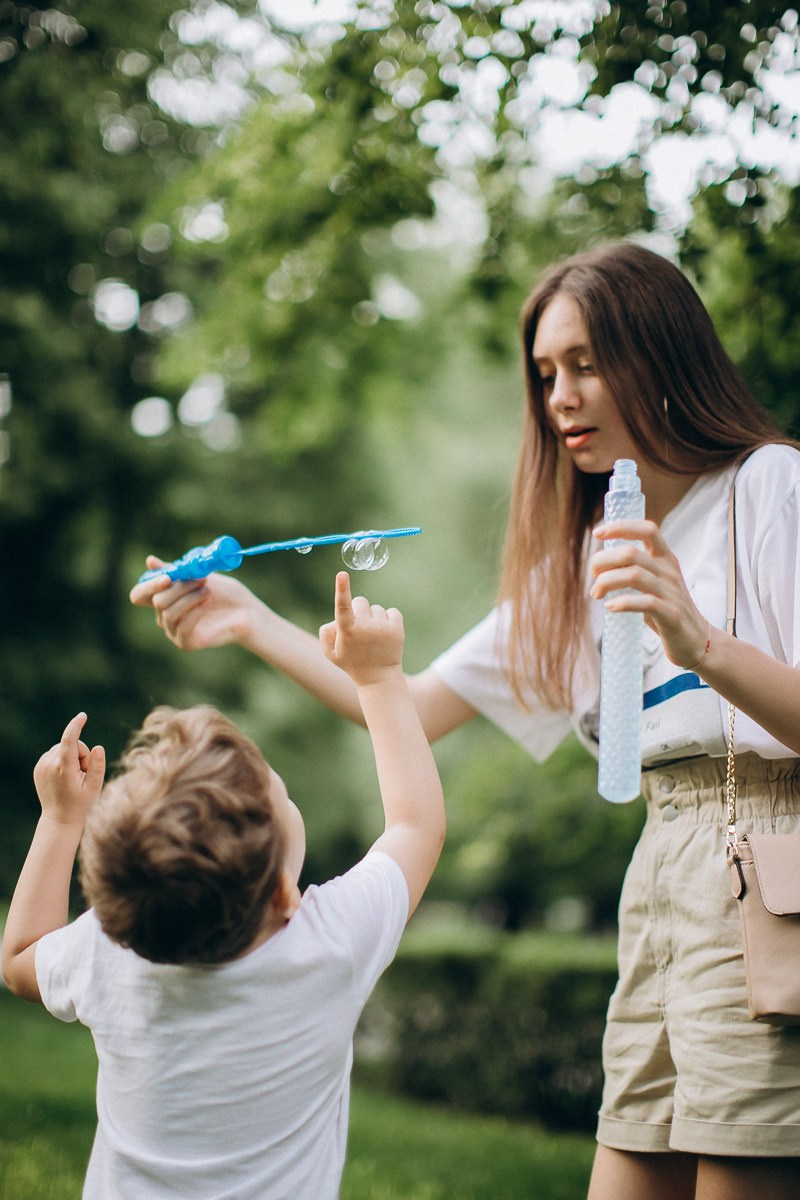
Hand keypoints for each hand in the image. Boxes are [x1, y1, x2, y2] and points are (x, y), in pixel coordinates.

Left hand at [33, 713, 105, 827]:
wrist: (59, 819)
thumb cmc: (81, 804)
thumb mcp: (95, 787)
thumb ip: (97, 766)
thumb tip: (97, 747)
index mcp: (63, 769)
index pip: (69, 741)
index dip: (76, 726)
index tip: (83, 716)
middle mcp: (49, 765)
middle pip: (72, 745)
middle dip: (82, 754)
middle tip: (83, 775)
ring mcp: (41, 766)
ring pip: (64, 748)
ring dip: (73, 757)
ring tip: (73, 778)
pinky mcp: (39, 767)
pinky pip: (56, 753)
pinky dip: (63, 759)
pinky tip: (64, 776)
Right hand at [129, 556, 262, 651]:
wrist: (246, 611)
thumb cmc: (224, 593)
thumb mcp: (198, 576)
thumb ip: (175, 571)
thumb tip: (149, 561)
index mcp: (164, 598)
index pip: (139, 594)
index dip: (149, 585)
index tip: (167, 577)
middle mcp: (165, 616)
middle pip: (157, 601)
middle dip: (179, 587)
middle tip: (201, 579)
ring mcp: (173, 631)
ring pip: (168, 613)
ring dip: (189, 598)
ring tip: (208, 591)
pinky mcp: (186, 642)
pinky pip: (181, 626)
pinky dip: (195, 612)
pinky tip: (207, 604)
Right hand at [319, 572, 403, 685]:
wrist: (378, 678)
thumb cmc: (351, 662)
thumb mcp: (331, 653)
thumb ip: (326, 632)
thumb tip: (336, 618)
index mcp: (347, 632)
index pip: (343, 606)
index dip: (341, 589)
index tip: (342, 574)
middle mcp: (365, 628)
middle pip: (360, 601)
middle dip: (358, 611)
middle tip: (359, 629)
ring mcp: (382, 628)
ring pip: (376, 608)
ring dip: (373, 618)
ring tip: (373, 637)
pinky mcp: (398, 629)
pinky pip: (392, 611)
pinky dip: (388, 619)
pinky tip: (385, 634)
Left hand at [590, 518, 709, 668]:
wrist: (696, 640)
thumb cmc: (667, 609)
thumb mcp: (654, 582)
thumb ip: (634, 568)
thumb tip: (599, 563)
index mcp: (665, 558)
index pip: (647, 530)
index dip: (621, 526)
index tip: (598, 533)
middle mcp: (669, 571)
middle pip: (630, 553)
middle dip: (602, 562)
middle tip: (593, 578)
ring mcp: (671, 592)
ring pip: (633, 575)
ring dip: (606, 582)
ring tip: (596, 594)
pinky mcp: (671, 614)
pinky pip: (645, 602)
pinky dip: (622, 603)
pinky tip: (610, 607)